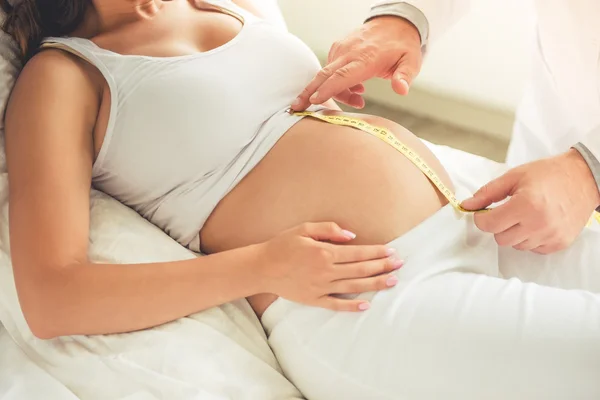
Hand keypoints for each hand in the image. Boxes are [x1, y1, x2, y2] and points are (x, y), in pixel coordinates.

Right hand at [257, 222, 402, 311]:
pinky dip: (352, 306)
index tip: (391, 251)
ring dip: (375, 284)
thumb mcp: (304, 228)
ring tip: (392, 281)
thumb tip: (352, 235)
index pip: (358, 252)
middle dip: (382, 266)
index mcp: (324, 252)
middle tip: (400, 265)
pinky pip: (336, 304)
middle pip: (361, 269)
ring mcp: (320, 287)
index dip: (377, 252)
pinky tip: (366, 305)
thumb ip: (329, 229)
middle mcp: (326, 270)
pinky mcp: (313, 299)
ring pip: (354, 286)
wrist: (262, 267)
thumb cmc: (282, 245)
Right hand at [290, 16, 422, 110]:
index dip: (327, 89)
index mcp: (366, 58)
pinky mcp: (338, 48)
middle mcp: (350, 52)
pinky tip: (354, 87)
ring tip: (358, 97)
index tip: (314, 101)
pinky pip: (330, 69)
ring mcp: (341, 49)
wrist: (395, 22)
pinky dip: (335, 82)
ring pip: (327, 74)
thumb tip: (401, 89)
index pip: (342, 75)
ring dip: (334, 91)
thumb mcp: (412, 61)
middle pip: (324, 75)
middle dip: (308, 92)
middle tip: (295, 107)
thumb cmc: (402, 46)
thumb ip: (405, 76)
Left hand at [461, 150, 599, 253]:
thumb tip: (467, 205)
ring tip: (525, 215)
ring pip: (516, 245)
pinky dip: (530, 238)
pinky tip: (537, 223)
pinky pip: (533, 249)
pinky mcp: (560, 243)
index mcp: (525, 205)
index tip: (485, 212)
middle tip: (507, 211)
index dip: (482, 218)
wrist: (584, 178)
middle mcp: (539, 224)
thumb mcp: (514, 176)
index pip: (489, 225)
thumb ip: (488, 193)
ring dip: (515, 233)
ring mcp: (551, 236)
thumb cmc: (548, 174)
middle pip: (501, 239)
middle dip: (499, 226)